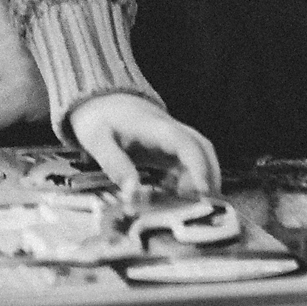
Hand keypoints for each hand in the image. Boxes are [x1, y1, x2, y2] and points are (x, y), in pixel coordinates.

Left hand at [67, 93, 220, 197]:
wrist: (97, 99)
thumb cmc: (97, 118)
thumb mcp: (97, 140)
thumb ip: (115, 165)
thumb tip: (133, 195)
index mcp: (154, 127)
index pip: (186, 144)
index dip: (198, 168)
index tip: (202, 193)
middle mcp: (169, 130)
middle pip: (203, 148)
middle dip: (210, 176)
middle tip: (206, 206)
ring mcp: (169, 138)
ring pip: (198, 155)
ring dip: (201, 179)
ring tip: (188, 206)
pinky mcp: (166, 146)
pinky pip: (186, 162)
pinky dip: (187, 180)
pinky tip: (173, 196)